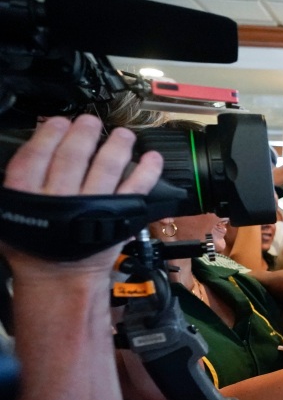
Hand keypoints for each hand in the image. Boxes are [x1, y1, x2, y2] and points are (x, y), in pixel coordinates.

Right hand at [2, 114, 162, 275]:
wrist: (60, 277)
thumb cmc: (37, 245)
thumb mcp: (12, 213)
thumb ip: (19, 182)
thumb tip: (35, 144)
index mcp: (27, 197)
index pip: (35, 157)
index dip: (48, 135)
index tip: (59, 122)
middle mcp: (60, 201)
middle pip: (73, 157)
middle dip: (84, 134)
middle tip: (91, 122)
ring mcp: (93, 208)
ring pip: (106, 168)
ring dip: (117, 146)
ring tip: (123, 134)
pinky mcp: (119, 218)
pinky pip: (136, 189)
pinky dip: (147, 171)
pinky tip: (153, 158)